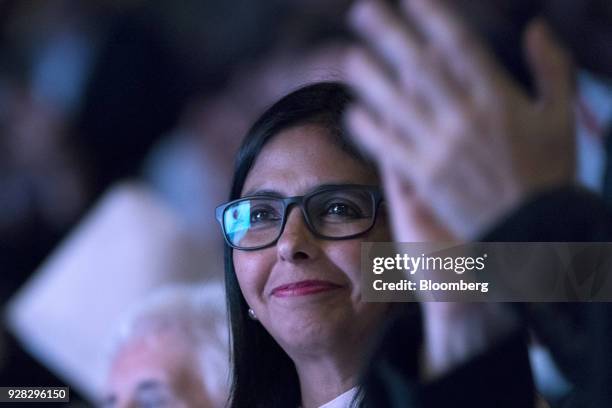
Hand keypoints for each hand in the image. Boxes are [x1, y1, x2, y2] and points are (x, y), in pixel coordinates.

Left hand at [345, 0, 574, 239]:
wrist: (536, 231)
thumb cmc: (550, 172)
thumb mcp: (562, 116)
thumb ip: (552, 69)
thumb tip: (535, 26)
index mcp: (499, 100)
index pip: (459, 46)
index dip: (432, 18)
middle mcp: (465, 120)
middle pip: (418, 67)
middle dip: (388, 35)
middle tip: (363, 11)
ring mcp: (442, 150)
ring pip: (396, 104)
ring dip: (369, 77)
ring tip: (349, 56)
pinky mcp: (426, 178)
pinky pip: (390, 148)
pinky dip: (370, 130)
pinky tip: (352, 113)